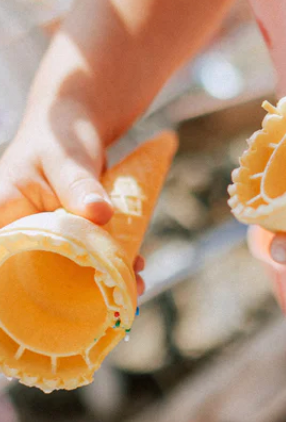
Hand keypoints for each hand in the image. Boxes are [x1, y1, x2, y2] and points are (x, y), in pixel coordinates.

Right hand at [0, 102, 145, 296]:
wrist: (73, 121)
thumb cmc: (60, 135)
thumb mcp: (68, 158)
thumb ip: (80, 186)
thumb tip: (101, 214)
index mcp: (1, 215)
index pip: (6, 256)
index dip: (22, 285)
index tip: (53, 299)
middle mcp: (16, 230)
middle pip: (37, 272)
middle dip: (73, 289)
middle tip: (116, 298)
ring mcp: (42, 235)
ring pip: (66, 267)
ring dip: (98, 278)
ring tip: (135, 285)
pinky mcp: (66, 234)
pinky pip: (85, 253)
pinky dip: (109, 260)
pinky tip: (136, 265)